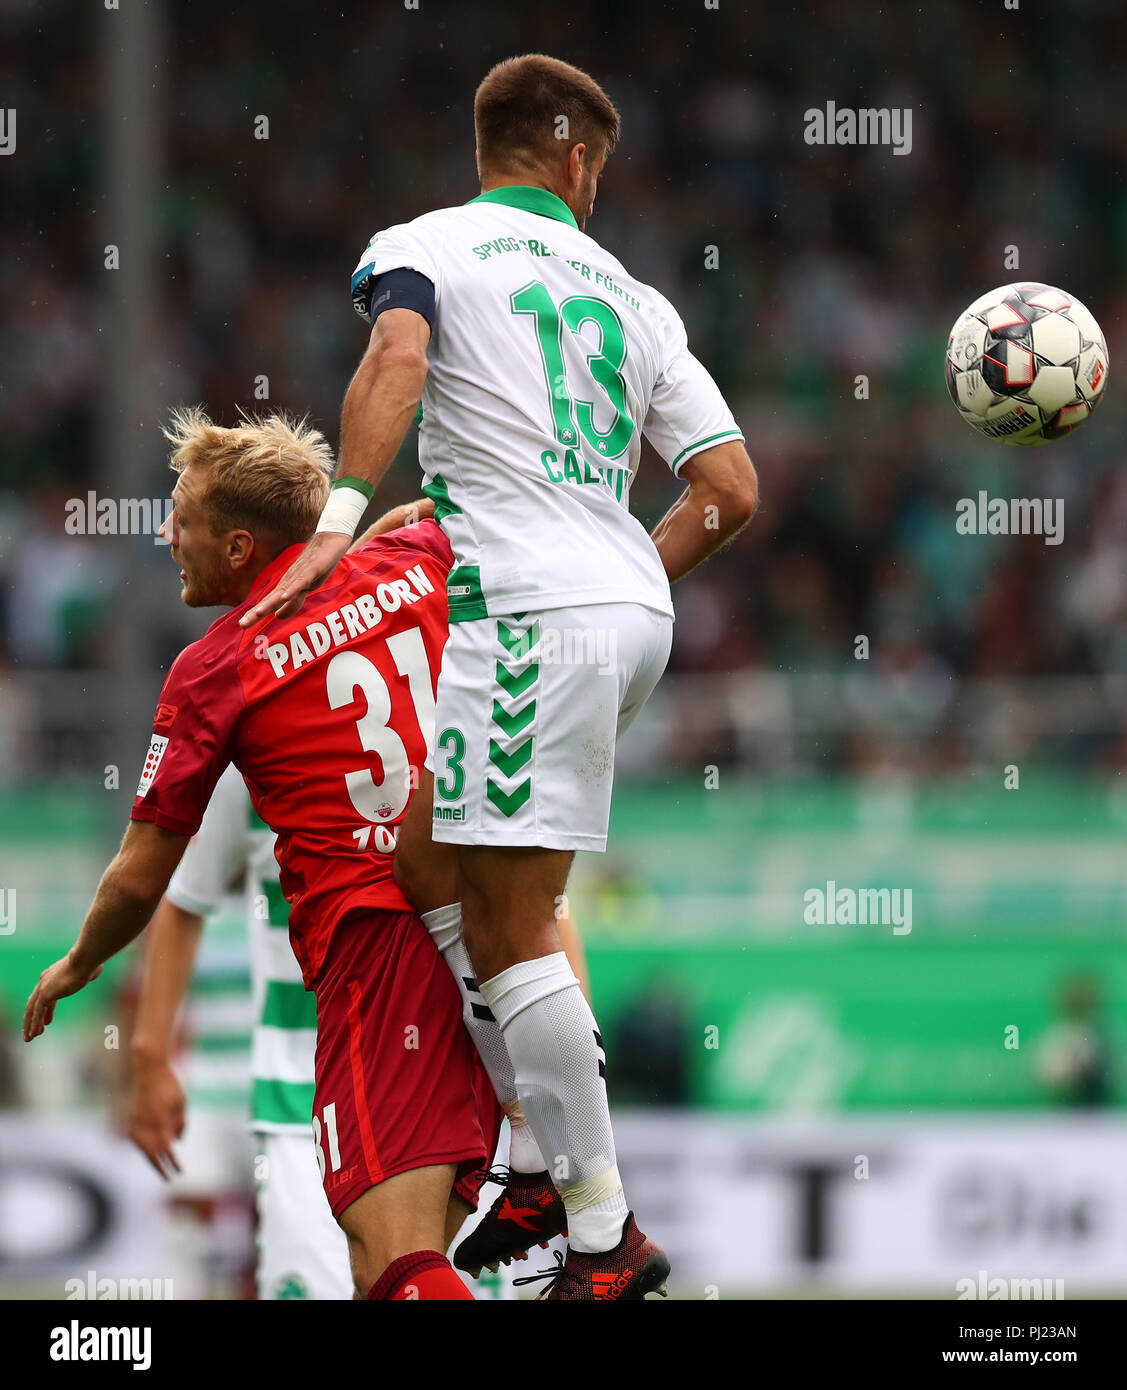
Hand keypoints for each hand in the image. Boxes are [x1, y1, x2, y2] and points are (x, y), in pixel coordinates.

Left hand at [23, 951, 103, 1040]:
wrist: (84, 960)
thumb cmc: (90, 962)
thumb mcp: (89, 967)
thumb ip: (89, 971)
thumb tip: (97, 970)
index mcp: (52, 975)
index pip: (46, 996)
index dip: (46, 1011)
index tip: (47, 1022)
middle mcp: (44, 981)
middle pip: (34, 1003)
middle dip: (32, 1018)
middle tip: (34, 1031)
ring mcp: (43, 987)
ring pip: (31, 1009)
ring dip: (30, 1024)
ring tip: (29, 1038)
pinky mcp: (45, 994)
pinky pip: (36, 1013)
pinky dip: (34, 1024)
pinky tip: (33, 1034)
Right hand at [127, 1053, 185, 1179]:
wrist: (147, 1069)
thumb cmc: (168, 1085)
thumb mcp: (181, 1103)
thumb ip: (180, 1123)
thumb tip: (178, 1141)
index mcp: (161, 1121)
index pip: (167, 1149)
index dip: (173, 1161)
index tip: (179, 1171)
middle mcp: (147, 1125)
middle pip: (152, 1154)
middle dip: (161, 1168)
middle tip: (168, 1178)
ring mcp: (136, 1122)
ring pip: (142, 1148)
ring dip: (151, 1160)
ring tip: (159, 1168)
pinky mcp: (131, 1119)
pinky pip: (136, 1140)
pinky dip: (143, 1149)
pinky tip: (149, 1153)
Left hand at [238, 531, 351, 626]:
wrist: (329, 541)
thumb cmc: (316, 564)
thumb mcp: (306, 588)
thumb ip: (293, 602)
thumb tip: (277, 616)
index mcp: (286, 587)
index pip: (269, 603)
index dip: (256, 614)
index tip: (243, 624)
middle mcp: (289, 581)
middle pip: (271, 599)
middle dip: (257, 612)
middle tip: (243, 624)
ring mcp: (300, 575)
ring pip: (283, 591)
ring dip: (270, 603)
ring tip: (259, 613)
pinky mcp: (312, 569)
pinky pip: (301, 581)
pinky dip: (292, 589)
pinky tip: (284, 596)